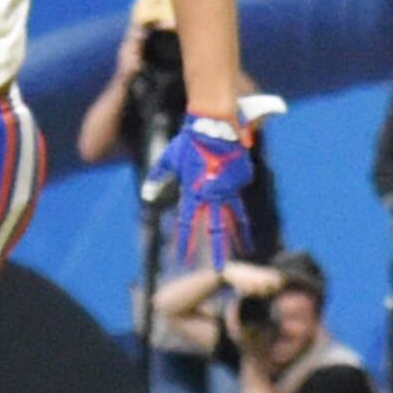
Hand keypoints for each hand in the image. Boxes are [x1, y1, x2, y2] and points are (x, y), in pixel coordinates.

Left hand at [146, 114, 254, 271]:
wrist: (215, 122)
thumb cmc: (189, 140)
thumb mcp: (169, 158)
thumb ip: (157, 177)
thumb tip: (147, 195)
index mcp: (194, 192)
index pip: (188, 223)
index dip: (186, 242)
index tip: (183, 259)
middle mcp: (214, 195)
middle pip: (217, 229)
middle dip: (218, 251)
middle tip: (218, 269)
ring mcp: (231, 187)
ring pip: (236, 216)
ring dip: (240, 234)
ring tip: (246, 250)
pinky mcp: (243, 178)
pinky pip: (238, 186)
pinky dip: (235, 185)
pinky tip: (230, 171)